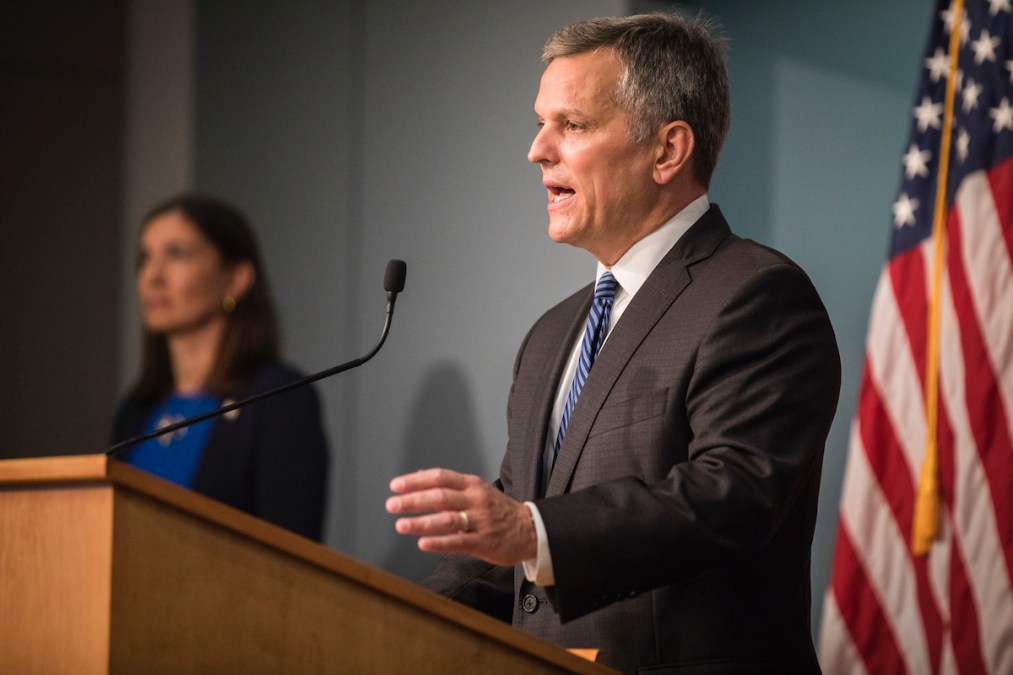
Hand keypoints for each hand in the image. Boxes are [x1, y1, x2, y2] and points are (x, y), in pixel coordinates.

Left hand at [386, 468, 535, 565]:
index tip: (395, 485)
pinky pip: (458, 542)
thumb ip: (449, 488)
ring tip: (400, 525)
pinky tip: (422, 543)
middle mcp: (476, 500)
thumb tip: (417, 480)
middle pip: (440, 496)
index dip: (416, 480)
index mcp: (472, 484)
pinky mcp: (484, 542)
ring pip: (447, 519)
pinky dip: (439, 542)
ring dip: (421, 522)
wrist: (531, 529)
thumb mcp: (477, 490)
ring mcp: (480, 521)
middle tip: (392, 504)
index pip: (440, 477)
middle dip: (413, 500)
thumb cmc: (498, 510)